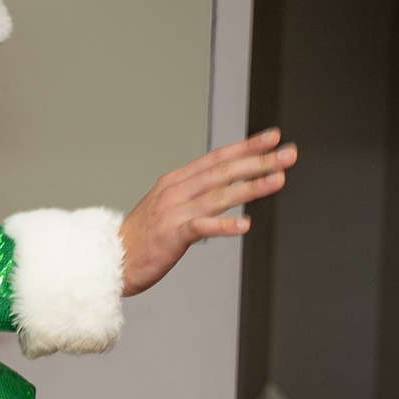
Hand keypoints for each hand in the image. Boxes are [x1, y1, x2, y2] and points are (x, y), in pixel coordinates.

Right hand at [118, 128, 295, 296]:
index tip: (272, 138)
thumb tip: (225, 184)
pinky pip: (202, 227)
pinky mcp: (171, 236)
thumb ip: (193, 193)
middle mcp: (175, 192)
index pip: (217, 157)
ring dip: (252, 187)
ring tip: (278, 180)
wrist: (110, 260)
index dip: (246, 146)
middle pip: (223, 171)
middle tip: (287, 155)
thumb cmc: (140, 237)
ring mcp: (173, 212)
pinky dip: (224, 225)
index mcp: (174, 181)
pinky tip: (245, 224)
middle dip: (259, 161)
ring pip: (219, 195)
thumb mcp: (166, 205)